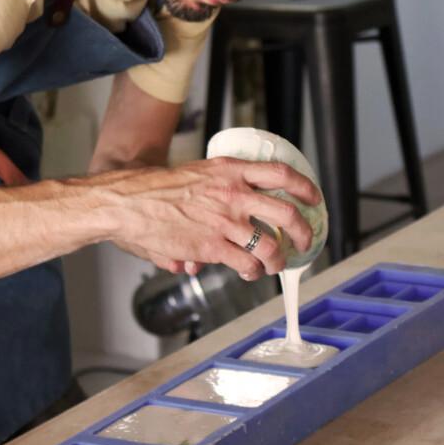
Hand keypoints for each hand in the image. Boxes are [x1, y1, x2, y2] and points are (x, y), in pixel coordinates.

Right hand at [103, 156, 320, 278]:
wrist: (130, 203)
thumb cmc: (158, 190)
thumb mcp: (197, 175)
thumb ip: (217, 193)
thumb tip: (234, 210)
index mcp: (231, 171)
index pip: (280, 174)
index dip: (304, 187)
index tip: (313, 198)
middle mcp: (234, 194)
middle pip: (287, 212)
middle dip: (304, 231)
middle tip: (305, 240)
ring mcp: (225, 222)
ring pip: (271, 245)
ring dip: (279, 260)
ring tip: (275, 264)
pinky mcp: (213, 246)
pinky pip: (247, 264)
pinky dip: (253, 272)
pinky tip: (250, 273)